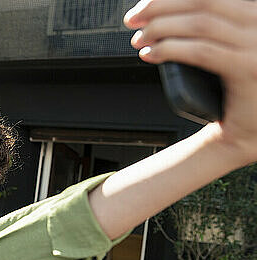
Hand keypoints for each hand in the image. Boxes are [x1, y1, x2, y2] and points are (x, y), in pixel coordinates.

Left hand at [124, 0, 256, 164]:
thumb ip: (208, 28)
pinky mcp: (247, 68)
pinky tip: (151, 54)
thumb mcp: (231, 46)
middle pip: (204, 2)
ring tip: (140, 39)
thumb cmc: (241, 87)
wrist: (255, 127)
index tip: (146, 5)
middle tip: (134, 19)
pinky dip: (170, 49)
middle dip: (160, 7)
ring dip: (160, 29)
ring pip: (199, 23)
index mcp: (255, 11)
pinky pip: (201, 51)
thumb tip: (166, 15)